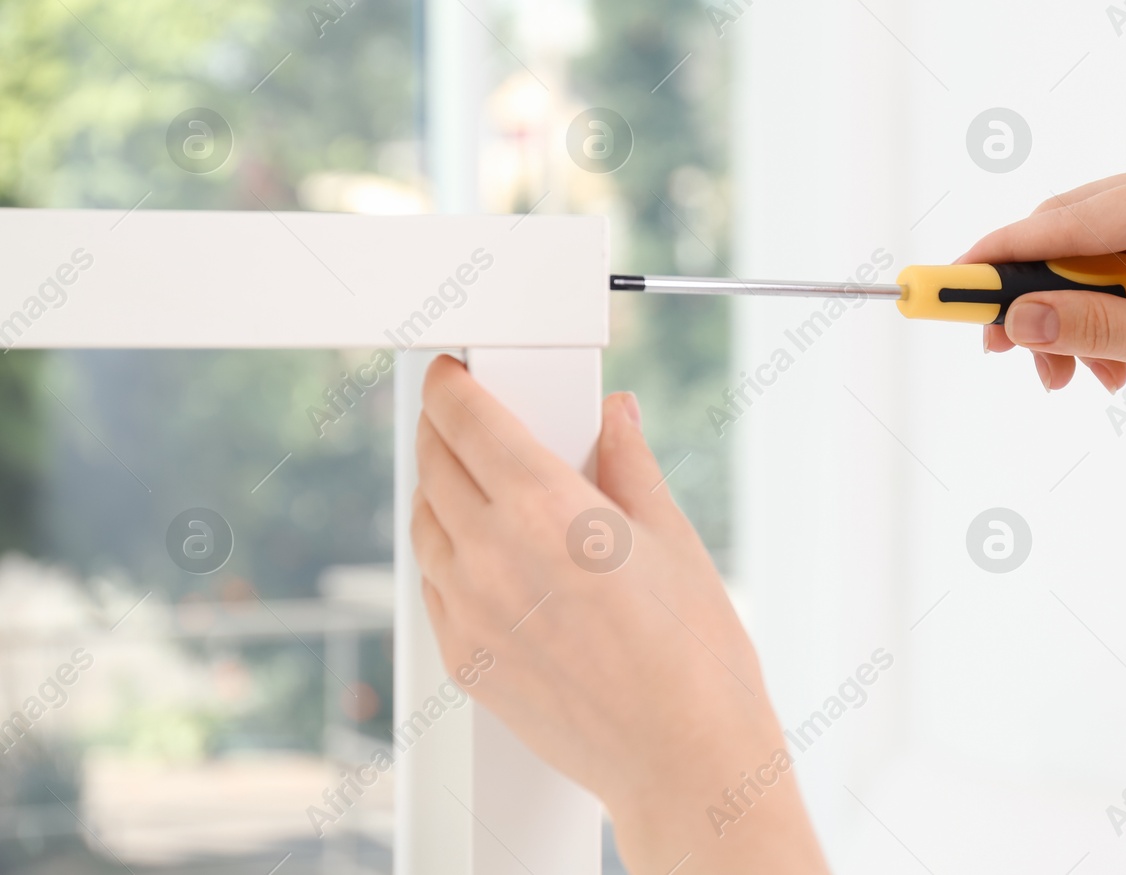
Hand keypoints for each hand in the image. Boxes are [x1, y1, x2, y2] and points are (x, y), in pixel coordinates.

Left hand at [411, 356, 827, 874]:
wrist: (683, 757)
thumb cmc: (694, 657)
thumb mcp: (673, 539)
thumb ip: (630, 466)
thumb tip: (617, 419)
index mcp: (549, 509)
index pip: (468, 420)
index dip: (451, 386)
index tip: (451, 374)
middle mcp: (494, 555)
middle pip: (435, 464)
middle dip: (443, 428)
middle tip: (463, 417)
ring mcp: (470, 611)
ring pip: (424, 524)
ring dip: (438, 490)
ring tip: (472, 481)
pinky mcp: (465, 657)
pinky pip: (433, 583)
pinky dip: (445, 553)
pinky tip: (481, 551)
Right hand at [963, 150, 1125, 397]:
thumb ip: (1097, 328)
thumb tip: (1017, 322)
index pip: (1064, 221)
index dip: (997, 257)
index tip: (945, 286)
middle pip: (1065, 230)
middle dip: (1035, 300)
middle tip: (1005, 354)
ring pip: (1084, 250)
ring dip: (1070, 313)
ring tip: (1077, 376)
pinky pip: (1114, 259)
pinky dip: (1101, 307)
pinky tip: (1111, 358)